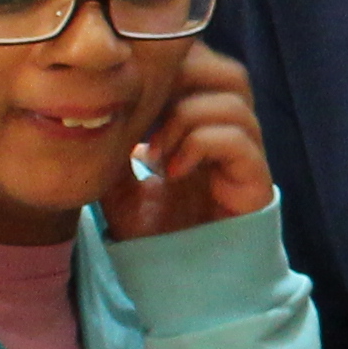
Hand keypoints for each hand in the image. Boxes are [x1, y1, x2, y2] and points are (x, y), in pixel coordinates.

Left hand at [103, 47, 272, 239]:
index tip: (131, 85)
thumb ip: (112, 147)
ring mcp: (247, 157)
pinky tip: (172, 169)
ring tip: (155, 148)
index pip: (203, 69)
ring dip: (186, 114)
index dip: (173, 63)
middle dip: (184, 78)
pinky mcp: (255, 181)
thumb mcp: (118, 185)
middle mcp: (231, 135)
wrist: (180, 285)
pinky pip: (238, 139)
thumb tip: (91, 111)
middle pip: (227, 73)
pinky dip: (201, 143)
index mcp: (203, 128)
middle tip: (143, 103)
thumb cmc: (157, 237)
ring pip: (234, 99)